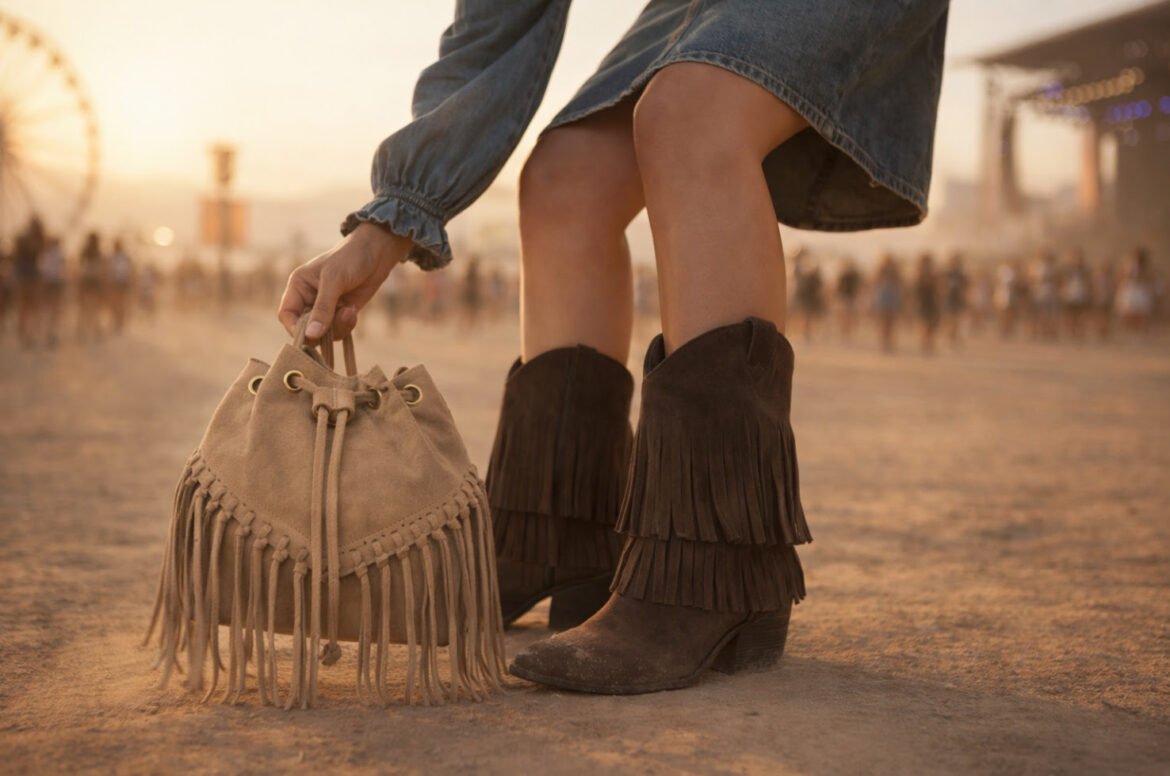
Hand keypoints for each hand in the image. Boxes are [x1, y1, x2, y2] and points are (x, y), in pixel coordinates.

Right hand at [278, 222, 411, 340]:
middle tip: (339, 318)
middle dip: (322, 329)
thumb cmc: (351, 258)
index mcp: (298, 286)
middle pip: (305, 328)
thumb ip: (323, 308)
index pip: (286, 315)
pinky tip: (353, 310)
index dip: (295, 328)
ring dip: (338, 327)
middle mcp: (308, 299)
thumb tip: (311, 334)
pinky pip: (338, 330)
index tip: (311, 335)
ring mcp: (325, 307)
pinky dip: (346, 325)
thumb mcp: (334, 280)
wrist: (377, 253)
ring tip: (350, 310)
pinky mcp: (340, 313)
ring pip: (323, 332)